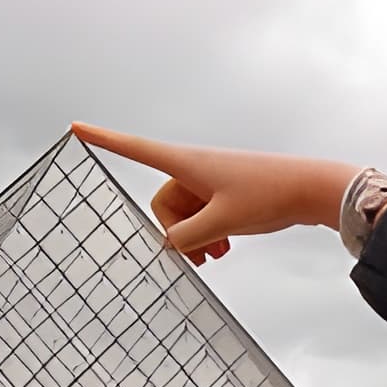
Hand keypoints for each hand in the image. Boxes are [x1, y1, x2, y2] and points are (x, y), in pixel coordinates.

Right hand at [70, 124, 363, 267]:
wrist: (310, 190)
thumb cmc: (268, 196)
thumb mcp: (222, 223)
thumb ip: (189, 237)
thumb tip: (172, 246)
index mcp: (186, 164)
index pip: (135, 149)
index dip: (104, 140)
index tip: (76, 128)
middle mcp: (194, 169)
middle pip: (164, 204)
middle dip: (175, 234)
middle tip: (199, 258)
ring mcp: (211, 183)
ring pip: (186, 216)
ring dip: (194, 240)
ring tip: (215, 258)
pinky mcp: (228, 195)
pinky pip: (204, 217)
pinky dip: (208, 236)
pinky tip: (223, 251)